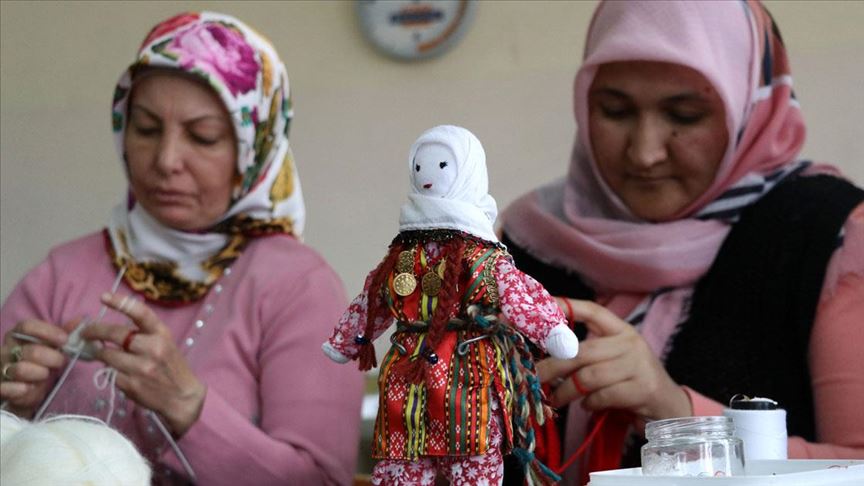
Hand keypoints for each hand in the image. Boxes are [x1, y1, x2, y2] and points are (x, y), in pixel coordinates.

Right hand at [0, 319, 71, 417]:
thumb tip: (81, 320)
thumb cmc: (40, 363)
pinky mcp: (1, 387)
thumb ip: (63, 334)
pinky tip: (29, 388)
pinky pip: (7, 388)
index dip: (48, 332)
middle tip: (60, 362)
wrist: (25, 389)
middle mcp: (6, 349)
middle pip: (31, 350)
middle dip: (52, 358)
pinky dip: (21, 389)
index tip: (64, 340)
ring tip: (46, 375)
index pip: (27, 326)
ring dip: (39, 373)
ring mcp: (1, 368)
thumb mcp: (51, 347)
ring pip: (20, 369)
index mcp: (16, 335)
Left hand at [81, 293, 205, 435]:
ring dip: (101, 353)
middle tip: (86, 332)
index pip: (140, 312)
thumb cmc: (171, 366)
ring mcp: (141, 367)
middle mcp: (153, 348)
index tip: (104, 297)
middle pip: (116, 333)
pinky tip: (118, 372)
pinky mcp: (131, 385)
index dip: (120, 303)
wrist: (183, 397)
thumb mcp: (165, 343)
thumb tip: (112, 326)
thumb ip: (144, 333)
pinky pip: (110, 373)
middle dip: (95, 331)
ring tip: (103, 354)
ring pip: (107, 354)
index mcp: (162, 334)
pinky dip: (109, 371)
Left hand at [537, 299, 691, 420]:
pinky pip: (603, 396)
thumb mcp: (613, 360)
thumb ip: (586, 355)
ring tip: (556, 399)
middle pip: (582, 351)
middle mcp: (630, 343)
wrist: (669, 406)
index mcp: (621, 330)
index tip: (543, 305)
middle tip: (535, 377)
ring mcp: (638, 365)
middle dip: (553, 366)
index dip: (567, 306)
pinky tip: (586, 406)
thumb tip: (544, 359)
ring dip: (566, 391)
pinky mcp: (643, 389)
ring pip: (588, 376)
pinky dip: (589, 403)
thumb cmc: (632, 381)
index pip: (593, 311)